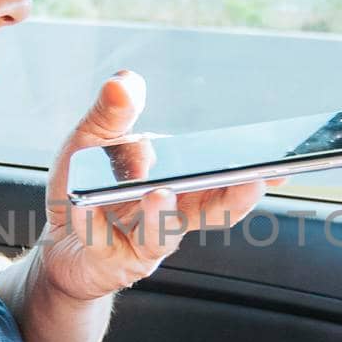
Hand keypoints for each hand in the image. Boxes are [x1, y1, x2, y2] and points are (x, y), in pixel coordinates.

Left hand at [37, 71, 280, 301]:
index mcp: (180, 181)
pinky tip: (85, 206)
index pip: (224, 178)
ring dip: (165, 214)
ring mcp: (144, 241)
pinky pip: (105, 241)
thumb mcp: (95, 139)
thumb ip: (113, 112)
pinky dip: (95, 221)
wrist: (58, 239)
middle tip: (253, 181)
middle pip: (212, 212)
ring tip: (161, 194)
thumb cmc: (88, 186)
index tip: (283, 164)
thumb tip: (124, 80)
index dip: (253, 173)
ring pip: (164, 233)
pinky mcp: (111, 261)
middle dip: (234, 198)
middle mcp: (172, 214)